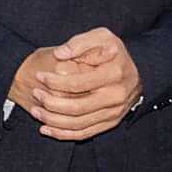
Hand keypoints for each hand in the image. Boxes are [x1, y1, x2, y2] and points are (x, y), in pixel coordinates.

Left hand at [10, 30, 142, 141]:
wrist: (136, 70)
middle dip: (50, 103)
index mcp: (114, 74)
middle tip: (35, 94)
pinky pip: (84, 134)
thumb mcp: (100, 36)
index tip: (39, 76)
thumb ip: (79, 43)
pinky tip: (46, 129)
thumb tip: (60, 54)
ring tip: (36, 111)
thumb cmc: (112, 51)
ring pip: (78, 124)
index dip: (54, 82)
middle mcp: (116, 96)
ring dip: (53, 121)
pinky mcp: (110, 123)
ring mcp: (114, 112)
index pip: (78, 83)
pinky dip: (63, 134)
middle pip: (77, 107)